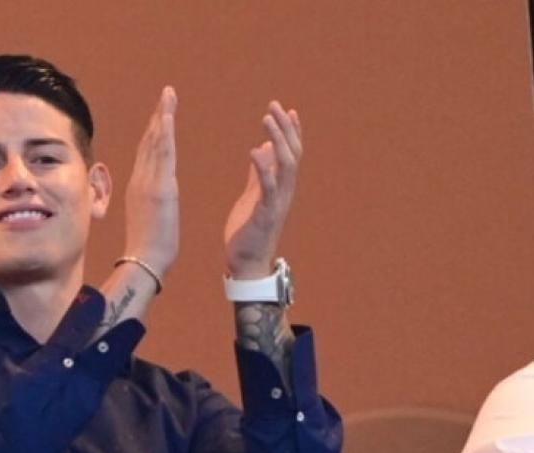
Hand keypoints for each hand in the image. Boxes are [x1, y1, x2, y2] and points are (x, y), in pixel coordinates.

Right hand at [123, 86, 178, 277]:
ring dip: (162, 116)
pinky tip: (167, 116)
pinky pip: (161, 155)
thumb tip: (156, 198)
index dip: (154, 130)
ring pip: (155, 142)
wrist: (144, 261)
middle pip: (149, 141)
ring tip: (169, 95)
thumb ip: (152, 202)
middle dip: (158, 116)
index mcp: (140, 187)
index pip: (147, 152)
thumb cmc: (149, 247)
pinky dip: (163, 133)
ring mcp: (148, 182)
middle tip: (167, 93)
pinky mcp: (159, 188)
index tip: (161, 113)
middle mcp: (141, 180)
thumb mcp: (149, 217)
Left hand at [223, 101, 301, 278]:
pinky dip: (264, 169)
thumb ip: (259, 174)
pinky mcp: (265, 214)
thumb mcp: (253, 195)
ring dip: (278, 140)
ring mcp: (277, 203)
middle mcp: (284, 192)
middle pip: (291, 153)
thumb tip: (263, 149)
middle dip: (285, 128)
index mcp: (280, 187)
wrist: (245, 263)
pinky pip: (269, 188)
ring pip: (286, 166)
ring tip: (268, 119)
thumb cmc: (248, 230)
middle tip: (275, 105)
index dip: (291, 131)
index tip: (287, 109)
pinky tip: (255, 151)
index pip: (290, 153)